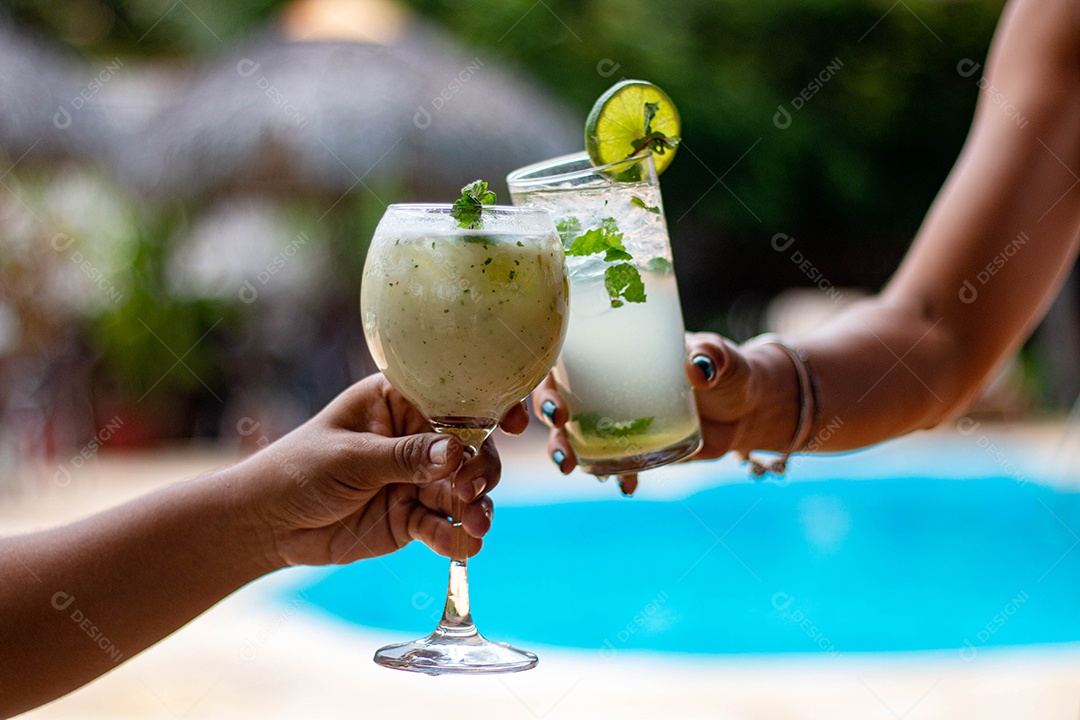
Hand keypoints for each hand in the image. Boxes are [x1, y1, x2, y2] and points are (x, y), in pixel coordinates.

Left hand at [231, 374, 528, 567]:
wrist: (267, 524)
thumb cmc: (299, 470)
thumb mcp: (351, 457)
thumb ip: (405, 457)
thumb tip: (457, 453)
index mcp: (399, 401)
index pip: (453, 397)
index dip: (489, 406)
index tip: (514, 421)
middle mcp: (416, 437)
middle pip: (470, 449)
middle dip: (480, 469)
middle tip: (472, 489)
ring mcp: (417, 479)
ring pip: (463, 490)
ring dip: (474, 506)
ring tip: (475, 524)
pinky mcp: (411, 518)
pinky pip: (443, 526)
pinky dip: (456, 536)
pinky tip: (466, 545)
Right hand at [531, 332, 769, 495]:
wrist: (747, 411)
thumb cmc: (728, 370)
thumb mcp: (720, 356)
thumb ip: (711, 356)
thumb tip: (699, 367)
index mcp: (616, 349)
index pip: (567, 354)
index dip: (547, 372)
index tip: (552, 393)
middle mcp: (607, 383)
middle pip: (561, 396)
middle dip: (548, 416)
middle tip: (558, 430)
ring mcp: (618, 418)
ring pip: (576, 434)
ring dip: (566, 450)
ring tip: (570, 467)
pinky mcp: (635, 447)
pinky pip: (612, 463)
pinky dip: (614, 475)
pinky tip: (625, 485)